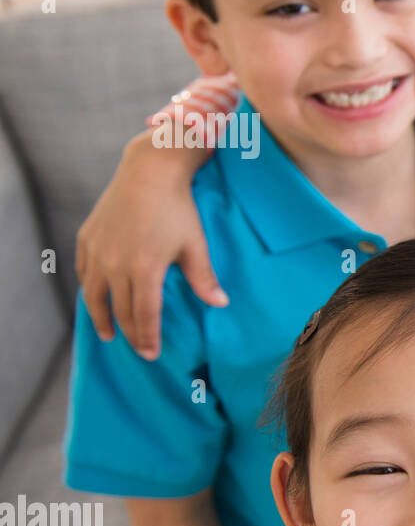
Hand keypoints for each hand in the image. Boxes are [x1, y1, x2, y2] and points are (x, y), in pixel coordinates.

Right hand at [76, 128, 226, 358]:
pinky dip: (89, 289)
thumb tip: (220, 304)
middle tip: (138, 349)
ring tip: (108, 334)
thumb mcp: (195, 245)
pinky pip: (84, 272)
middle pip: (119, 310)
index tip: (151, 354)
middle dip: (129, 334)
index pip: (143, 315)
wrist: (149, 171)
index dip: (147, 337)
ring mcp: (97, 251)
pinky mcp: (87, 238)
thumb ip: (204, 277)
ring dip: (100, 318)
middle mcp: (115, 264)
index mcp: (144, 269)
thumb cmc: (178, 208)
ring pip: (93, 296)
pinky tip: (95, 297)